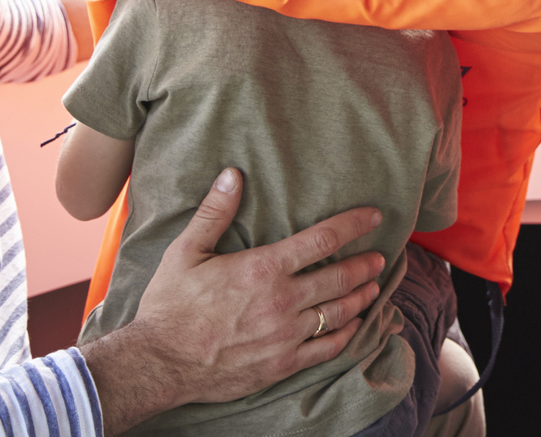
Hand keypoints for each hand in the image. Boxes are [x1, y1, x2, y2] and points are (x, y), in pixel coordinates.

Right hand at [80, 169, 385, 429]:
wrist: (160, 363)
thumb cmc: (170, 306)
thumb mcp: (186, 251)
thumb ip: (214, 213)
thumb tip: (231, 175)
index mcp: (263, 269)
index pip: (321, 239)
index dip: (353, 225)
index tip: (374, 217)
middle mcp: (282, 301)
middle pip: (339, 278)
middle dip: (364, 264)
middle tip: (380, 257)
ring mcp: (285, 336)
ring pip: (338, 313)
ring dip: (360, 297)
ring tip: (373, 286)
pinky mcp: (282, 365)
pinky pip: (326, 349)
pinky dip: (346, 336)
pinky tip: (354, 327)